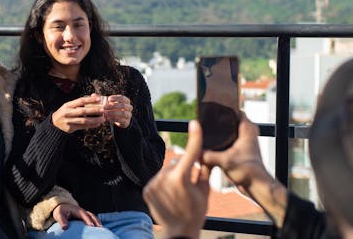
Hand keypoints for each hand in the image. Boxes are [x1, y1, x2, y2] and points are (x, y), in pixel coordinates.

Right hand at [51, 95, 105, 132]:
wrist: (53, 125)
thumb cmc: (64, 113)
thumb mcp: (68, 106)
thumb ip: (79, 103)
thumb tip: (92, 98)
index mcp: (68, 105)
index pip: (80, 101)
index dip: (90, 100)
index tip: (99, 99)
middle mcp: (68, 112)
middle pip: (83, 111)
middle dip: (94, 110)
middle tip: (103, 110)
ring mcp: (69, 121)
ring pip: (84, 120)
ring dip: (94, 120)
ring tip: (102, 119)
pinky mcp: (70, 128)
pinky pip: (83, 127)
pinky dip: (91, 125)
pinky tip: (97, 124)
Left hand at [52, 203, 101, 229]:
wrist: (62, 207)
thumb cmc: (61, 211)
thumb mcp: (59, 215)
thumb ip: (62, 221)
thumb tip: (65, 227)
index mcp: (77, 210)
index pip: (84, 215)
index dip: (88, 220)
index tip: (91, 226)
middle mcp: (83, 212)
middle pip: (91, 215)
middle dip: (96, 221)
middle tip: (100, 228)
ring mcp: (85, 214)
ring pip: (93, 217)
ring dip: (98, 222)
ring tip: (101, 229)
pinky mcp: (85, 218)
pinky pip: (92, 219)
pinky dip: (96, 223)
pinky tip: (98, 228)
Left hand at [104, 95, 132, 127]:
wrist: (116, 119)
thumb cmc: (111, 109)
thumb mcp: (107, 103)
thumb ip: (101, 99)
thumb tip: (93, 95)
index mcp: (126, 101)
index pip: (122, 98)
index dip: (116, 98)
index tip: (108, 99)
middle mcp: (129, 107)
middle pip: (123, 105)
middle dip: (113, 106)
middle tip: (104, 107)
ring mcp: (128, 115)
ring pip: (123, 113)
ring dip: (113, 113)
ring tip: (105, 113)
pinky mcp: (126, 122)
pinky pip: (122, 120)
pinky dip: (114, 119)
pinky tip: (108, 118)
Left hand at [143, 120, 209, 238]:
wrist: (178, 231)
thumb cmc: (195, 213)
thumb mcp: (205, 192)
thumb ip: (203, 170)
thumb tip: (204, 155)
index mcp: (182, 177)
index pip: (191, 152)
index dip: (194, 137)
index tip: (194, 124)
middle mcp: (165, 177)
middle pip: (177, 162)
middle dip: (184, 168)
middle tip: (188, 185)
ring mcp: (154, 183)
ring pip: (167, 170)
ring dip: (173, 176)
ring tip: (178, 194)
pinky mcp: (147, 189)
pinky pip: (158, 179)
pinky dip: (164, 183)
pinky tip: (169, 196)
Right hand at [203, 113, 287, 226]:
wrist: (257, 186)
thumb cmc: (248, 171)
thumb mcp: (224, 161)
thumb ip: (208, 155)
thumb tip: (195, 152)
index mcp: (247, 129)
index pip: (236, 111)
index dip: (225, 109)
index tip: (213, 110)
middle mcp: (248, 133)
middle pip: (230, 122)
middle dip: (218, 123)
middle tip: (206, 124)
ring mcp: (245, 142)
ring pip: (229, 132)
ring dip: (220, 134)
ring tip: (206, 135)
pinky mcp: (241, 151)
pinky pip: (229, 142)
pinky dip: (221, 144)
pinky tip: (211, 147)